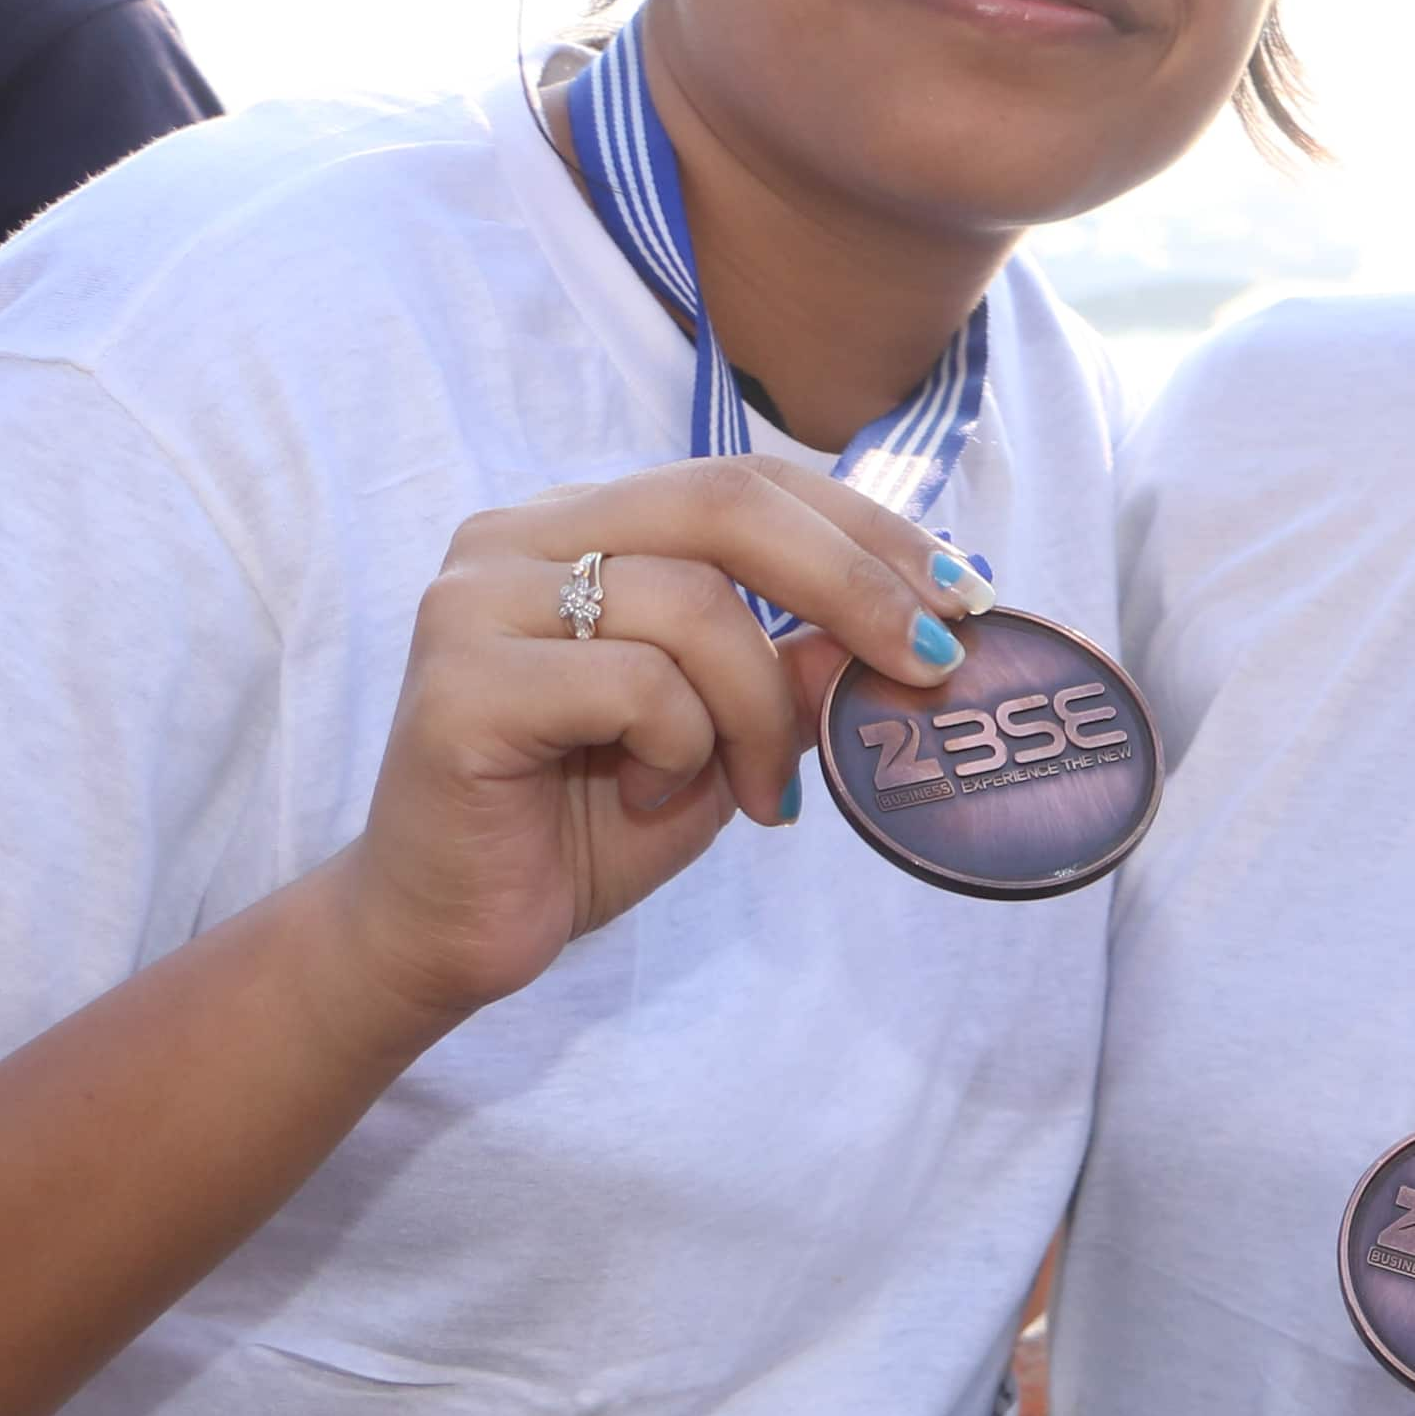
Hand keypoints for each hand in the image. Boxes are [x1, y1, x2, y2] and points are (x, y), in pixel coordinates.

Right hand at [329, 456, 978, 1027]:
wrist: (449, 933)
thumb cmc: (583, 825)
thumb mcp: (729, 739)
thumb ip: (799, 671)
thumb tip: (917, 616)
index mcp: (582, 528)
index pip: (746, 482)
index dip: (867, 528)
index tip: (964, 594)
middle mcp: (518, 539)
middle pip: (728, 504)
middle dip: (857, 582)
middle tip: (933, 662)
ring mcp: (476, 600)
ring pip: (695, 606)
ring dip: (758, 712)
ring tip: (753, 790)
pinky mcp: (461, 681)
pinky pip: (637, 684)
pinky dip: (681, 749)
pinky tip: (651, 798)